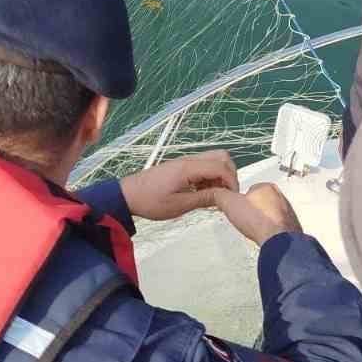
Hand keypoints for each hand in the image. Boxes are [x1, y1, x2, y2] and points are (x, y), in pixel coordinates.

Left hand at [120, 150, 237, 221]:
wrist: (128, 195)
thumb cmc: (150, 201)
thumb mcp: (179, 205)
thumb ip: (204, 199)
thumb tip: (224, 197)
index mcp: (189, 168)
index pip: (221, 166)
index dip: (232, 181)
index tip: (233, 197)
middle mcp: (189, 160)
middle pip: (220, 157)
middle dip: (229, 174)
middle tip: (225, 194)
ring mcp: (185, 162)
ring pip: (212, 160)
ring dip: (218, 176)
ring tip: (212, 196)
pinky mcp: (181, 167)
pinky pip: (203, 166)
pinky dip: (209, 177)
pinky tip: (202, 193)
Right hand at [218, 183, 302, 247]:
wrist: (279, 240)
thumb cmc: (260, 221)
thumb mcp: (230, 204)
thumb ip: (220, 195)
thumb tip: (215, 193)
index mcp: (266, 187)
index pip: (249, 189)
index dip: (240, 200)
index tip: (237, 207)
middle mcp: (280, 197)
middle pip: (261, 201)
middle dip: (253, 210)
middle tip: (246, 219)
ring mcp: (287, 211)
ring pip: (270, 213)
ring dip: (262, 220)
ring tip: (255, 228)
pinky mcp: (291, 225)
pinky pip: (278, 225)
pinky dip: (271, 229)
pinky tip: (265, 234)